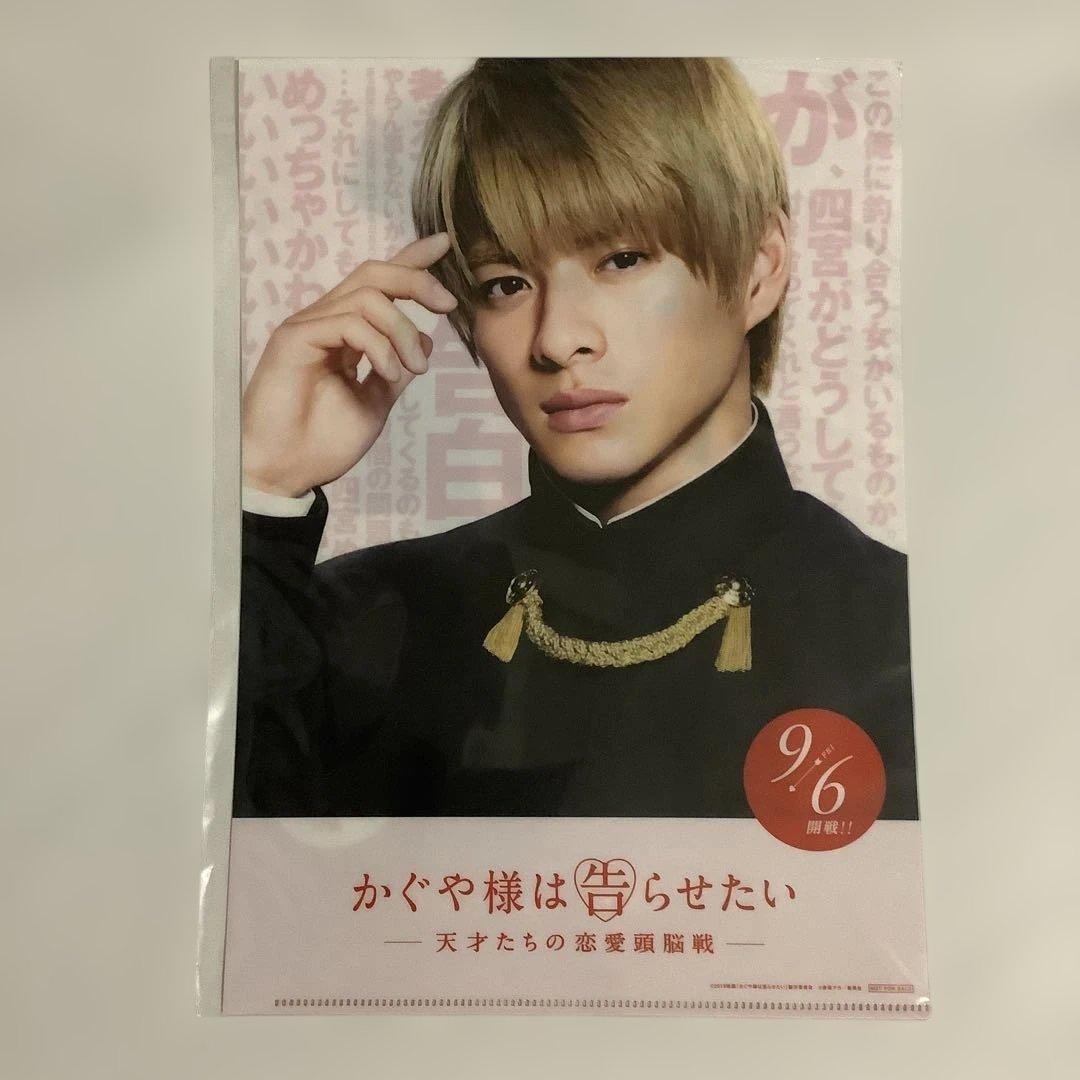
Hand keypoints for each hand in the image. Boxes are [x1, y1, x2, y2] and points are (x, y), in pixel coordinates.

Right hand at [241, 232, 457, 496]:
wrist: (286, 471)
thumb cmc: (324, 442)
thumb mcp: (377, 402)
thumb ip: (398, 369)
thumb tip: (426, 339)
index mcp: (347, 334)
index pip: (380, 285)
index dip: (410, 260)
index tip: (443, 243)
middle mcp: (326, 322)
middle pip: (374, 273)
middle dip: (417, 279)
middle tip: (447, 304)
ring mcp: (309, 327)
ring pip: (368, 297)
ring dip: (403, 331)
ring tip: (413, 369)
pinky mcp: (294, 338)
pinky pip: (348, 323)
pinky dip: (379, 346)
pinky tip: (388, 373)